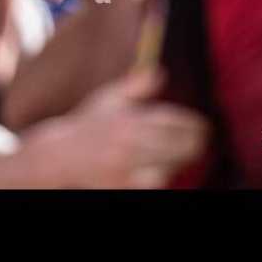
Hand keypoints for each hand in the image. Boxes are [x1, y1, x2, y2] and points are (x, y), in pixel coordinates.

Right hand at [25, 68, 207, 188]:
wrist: (57, 158)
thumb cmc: (89, 125)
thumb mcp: (109, 98)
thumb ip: (136, 84)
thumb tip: (160, 73)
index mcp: (127, 119)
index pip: (173, 120)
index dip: (194, 124)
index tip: (203, 125)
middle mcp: (127, 144)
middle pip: (178, 145)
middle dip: (194, 143)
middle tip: (201, 141)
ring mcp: (124, 170)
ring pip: (169, 167)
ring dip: (178, 161)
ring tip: (181, 154)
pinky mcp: (122, 188)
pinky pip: (155, 183)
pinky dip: (161, 176)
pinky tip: (161, 168)